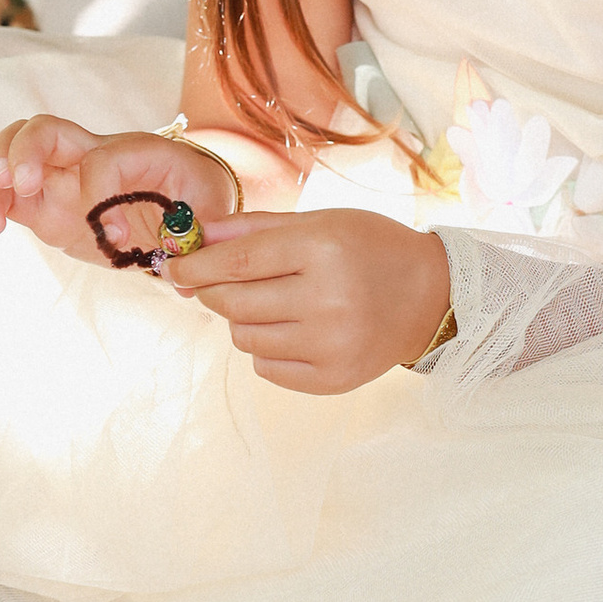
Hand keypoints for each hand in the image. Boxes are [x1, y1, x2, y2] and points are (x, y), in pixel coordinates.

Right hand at [0, 120, 242, 267]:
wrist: (185, 193)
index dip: (102, 196)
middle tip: (23, 183)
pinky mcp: (47, 206)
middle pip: (46, 130)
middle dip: (27, 151)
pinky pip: (10, 195)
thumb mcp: (211, 210)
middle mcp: (91, 155)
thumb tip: (185, 280)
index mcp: (136, 151)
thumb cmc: (198, 195)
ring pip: (16, 150)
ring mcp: (63, 179)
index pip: (103, 162)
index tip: (120, 237)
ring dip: (0, 172)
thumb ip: (200, 238)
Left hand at [160, 209, 450, 396]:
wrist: (430, 297)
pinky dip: (267, 348)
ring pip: (245, 338)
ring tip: (274, 303)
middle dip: (214, 291)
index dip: (196, 266)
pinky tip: (294, 329)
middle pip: (234, 303)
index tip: (172, 267)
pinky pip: (266, 367)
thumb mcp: (319, 222)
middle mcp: (327, 300)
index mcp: (323, 250)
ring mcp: (331, 345)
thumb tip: (195, 237)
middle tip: (221, 282)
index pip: (237, 263)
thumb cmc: (370, 249)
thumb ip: (254, 228)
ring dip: (244, 319)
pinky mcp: (333, 379)